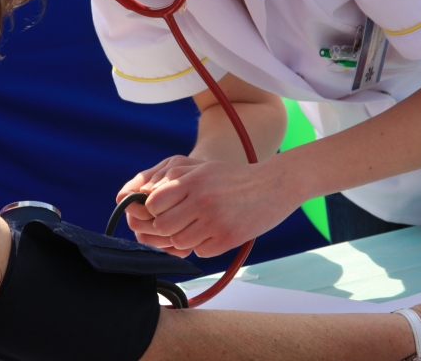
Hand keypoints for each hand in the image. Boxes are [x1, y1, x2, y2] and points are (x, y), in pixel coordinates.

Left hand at [115, 155, 298, 257]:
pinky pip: (201, 251)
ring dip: (184, 238)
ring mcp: (215, 221)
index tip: (162, 211)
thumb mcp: (204, 169)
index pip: (153, 203)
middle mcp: (201, 200)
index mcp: (193, 181)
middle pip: (162, 227)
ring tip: (198, 228)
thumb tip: (146, 194)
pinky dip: (204, 246)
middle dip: (165, 228)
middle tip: (177, 224)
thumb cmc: (234, 177)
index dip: (153, 211)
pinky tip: (215, 233)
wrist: (274, 185)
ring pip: (180, 242)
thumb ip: (175, 179)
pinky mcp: (228, 238)